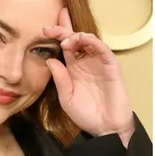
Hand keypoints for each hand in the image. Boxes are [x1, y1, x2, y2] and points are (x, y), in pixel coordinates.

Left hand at [42, 7, 133, 145]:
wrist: (105, 128)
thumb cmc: (86, 115)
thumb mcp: (66, 98)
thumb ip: (60, 79)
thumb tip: (50, 60)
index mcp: (73, 69)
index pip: (64, 46)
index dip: (56, 35)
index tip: (43, 29)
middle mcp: (86, 62)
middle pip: (75, 39)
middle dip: (63, 29)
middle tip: (50, 26)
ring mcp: (99, 63)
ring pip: (89, 40)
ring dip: (76, 35)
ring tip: (65, 39)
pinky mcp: (111, 66)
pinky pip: (103, 49)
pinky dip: (93, 41)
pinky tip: (83, 39)